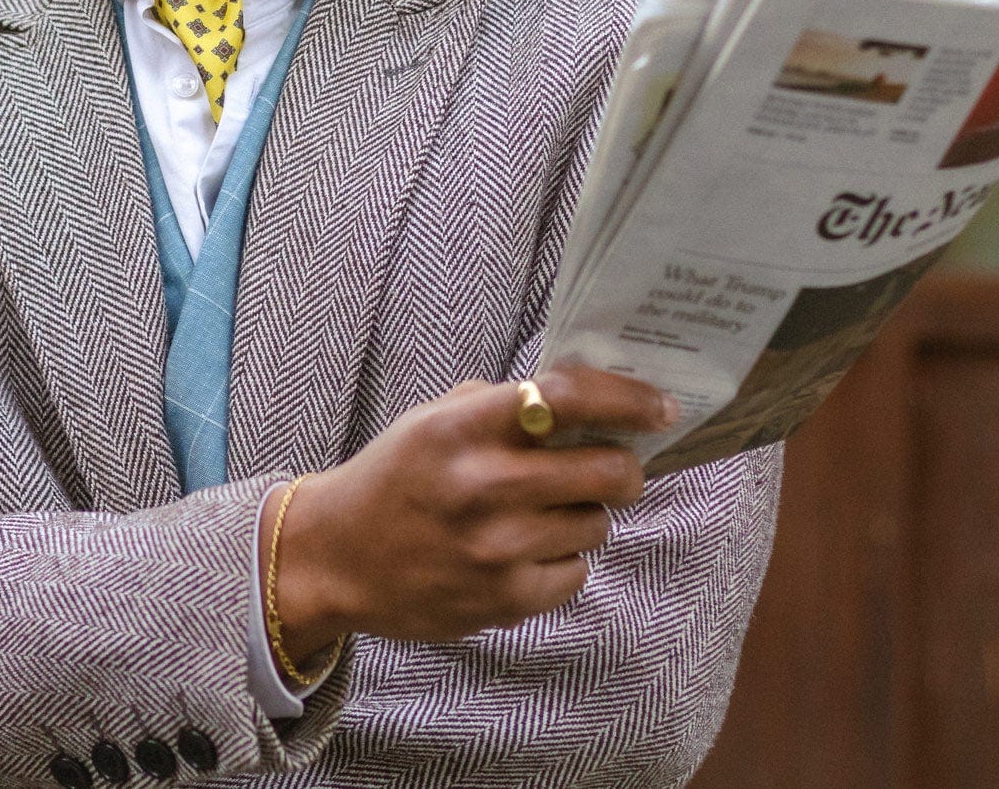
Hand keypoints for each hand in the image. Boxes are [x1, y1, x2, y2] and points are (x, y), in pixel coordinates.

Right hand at [258, 367, 677, 665]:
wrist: (338, 557)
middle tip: (616, 463)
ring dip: (584, 512)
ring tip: (542, 510)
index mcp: (463, 428)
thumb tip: (585, 396)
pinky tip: (525, 549)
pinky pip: (576, 573)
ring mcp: (497, 549)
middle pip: (607, 470)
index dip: (625, 398)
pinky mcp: (505, 601)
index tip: (660, 404)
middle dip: (625, 465)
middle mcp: (484, 486)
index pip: (565, 398)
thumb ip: (501, 404)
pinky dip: (563, 559)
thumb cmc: (395, 476)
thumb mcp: (433, 419)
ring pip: (596, 523)